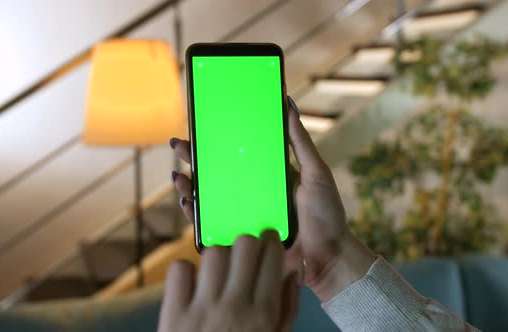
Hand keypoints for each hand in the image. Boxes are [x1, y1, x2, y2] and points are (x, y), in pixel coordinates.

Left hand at [157, 230, 299, 331]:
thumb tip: (291, 269)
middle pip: (244, 242)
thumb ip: (288, 306)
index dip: (271, 240)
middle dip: (247, 243)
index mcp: (264, 312)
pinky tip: (193, 284)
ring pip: (213, 252)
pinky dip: (185, 272)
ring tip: (218, 271)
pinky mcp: (173, 314)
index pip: (272, 252)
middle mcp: (235, 305)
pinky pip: (179, 270)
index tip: (268, 241)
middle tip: (245, 255)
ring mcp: (202, 308)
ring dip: (218, 257)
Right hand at [170, 96, 375, 301]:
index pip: (236, 154)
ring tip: (179, 177)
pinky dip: (196, 215)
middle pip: (216, 173)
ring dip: (189, 187)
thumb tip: (287, 105)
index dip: (217, 141)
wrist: (330, 257)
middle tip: (178, 146)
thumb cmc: (327, 214)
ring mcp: (244, 216)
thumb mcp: (316, 172)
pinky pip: (212, 225)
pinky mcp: (240, 237)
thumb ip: (300, 142)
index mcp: (267, 175)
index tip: (199, 127)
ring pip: (209, 198)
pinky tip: (188, 203)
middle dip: (193, 159)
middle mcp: (252, 194)